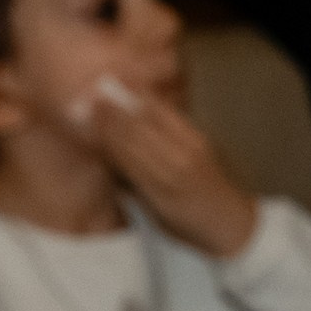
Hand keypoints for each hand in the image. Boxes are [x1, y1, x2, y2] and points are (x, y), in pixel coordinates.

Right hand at [74, 81, 258, 259]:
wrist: (233, 223)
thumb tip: (104, 155)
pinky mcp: (202, 137)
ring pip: (154, 117)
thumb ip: (131, 185)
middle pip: (137, 130)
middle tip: (86, 94)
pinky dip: (150, 99)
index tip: (78, 116)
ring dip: (128, 98)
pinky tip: (135, 88)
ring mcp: (193, 147)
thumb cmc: (189, 226)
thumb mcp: (154, 214)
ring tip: (106, 84)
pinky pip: (171, 113)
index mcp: (162, 188)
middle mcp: (178, 164)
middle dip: (111, 111)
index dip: (102, 132)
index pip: (124, 152)